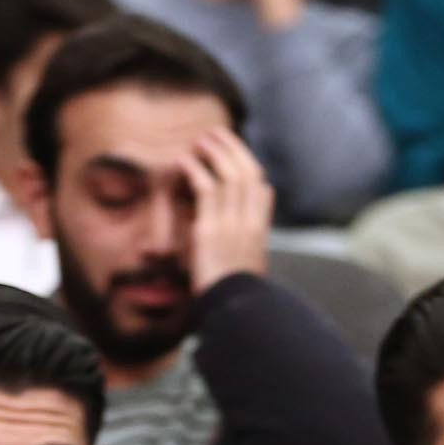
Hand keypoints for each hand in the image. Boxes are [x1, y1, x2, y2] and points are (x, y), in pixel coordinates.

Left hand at [183, 126, 273, 295]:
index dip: (247, 164)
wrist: (233, 311)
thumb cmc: (238, 295)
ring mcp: (232, 224)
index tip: (234, 152)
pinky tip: (183, 161)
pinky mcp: (211, 229)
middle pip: (247, 172)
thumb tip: (254, 226)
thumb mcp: (250, 266)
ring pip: (228, 175)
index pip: (259, 187)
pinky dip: (194, 170)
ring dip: (213, 153)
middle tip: (215, 133)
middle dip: (232, 149)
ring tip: (199, 140)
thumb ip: (249, 241)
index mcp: (259, 230)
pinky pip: (204, 189)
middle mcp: (249, 223)